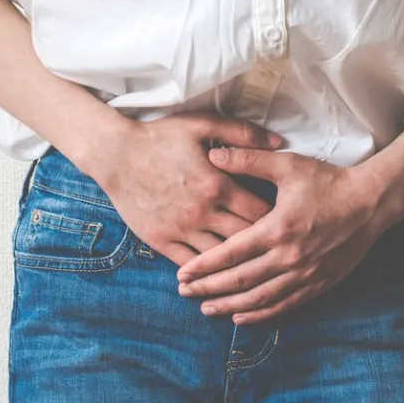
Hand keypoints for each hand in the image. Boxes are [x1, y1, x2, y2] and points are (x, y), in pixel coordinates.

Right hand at [75, 113, 282, 266]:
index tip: (288, 224)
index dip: (279, 220)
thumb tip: (281, 143)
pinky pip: (190, 265)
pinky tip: (220, 277)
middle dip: (266, 247)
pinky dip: (207, 272)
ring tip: (256, 270)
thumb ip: (243, 134)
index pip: (261, 213)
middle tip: (279, 251)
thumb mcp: (203, 125)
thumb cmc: (161, 137)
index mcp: (218, 185)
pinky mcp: (161, 240)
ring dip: (239, 265)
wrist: (115, 154)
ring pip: (220, 258)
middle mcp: (203, 212)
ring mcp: (181, 229)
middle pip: (246, 240)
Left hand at [175, 148, 403, 324]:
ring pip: (260, 298)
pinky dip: (261, 313)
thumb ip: (249, 160)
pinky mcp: (319, 283)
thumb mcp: (288, 165)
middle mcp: (290, 256)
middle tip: (184, 293)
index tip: (182, 274)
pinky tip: (241, 315)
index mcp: (278, 228)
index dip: (204, 266)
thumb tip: (213, 155)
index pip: (232, 253)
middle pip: (241, 280)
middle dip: (209, 288)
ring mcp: (305, 274)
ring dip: (230, 305)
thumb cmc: (329, 181)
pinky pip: (284, 305)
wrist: (372, 203)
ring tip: (206, 309)